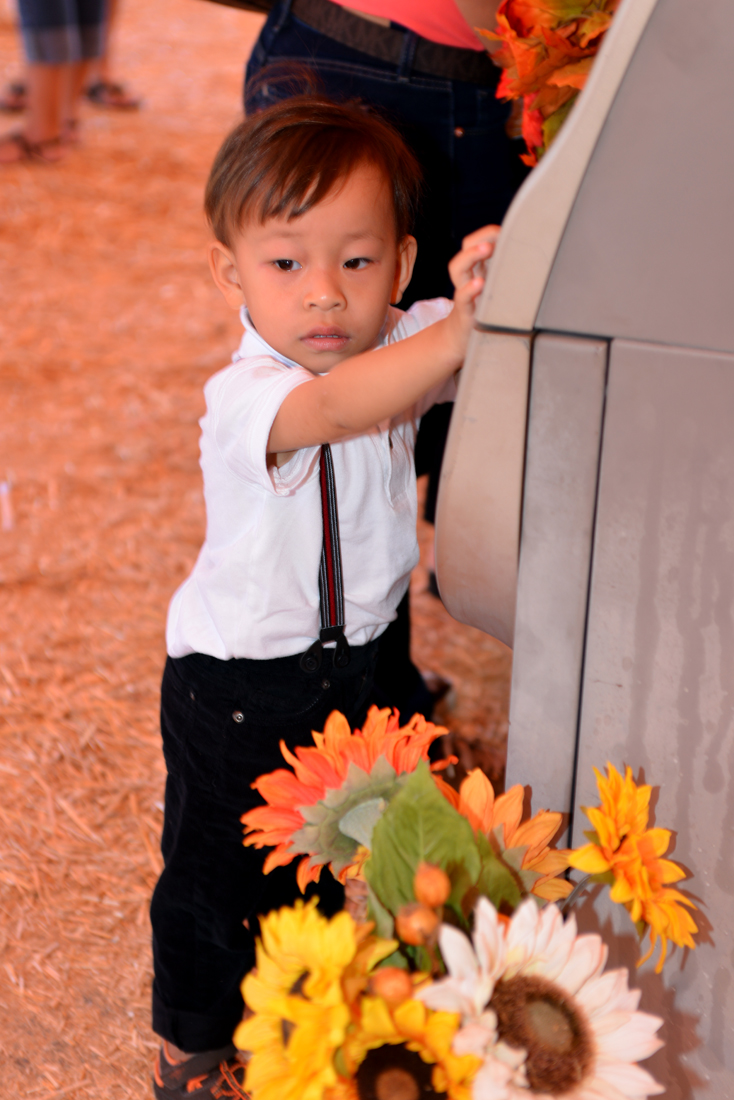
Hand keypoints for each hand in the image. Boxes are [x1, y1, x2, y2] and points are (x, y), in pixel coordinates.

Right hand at [446, 224, 499, 347]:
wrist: (460, 338)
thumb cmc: (484, 312)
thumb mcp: (496, 289)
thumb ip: (508, 275)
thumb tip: (538, 261)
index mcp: (477, 269)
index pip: (476, 241)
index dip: (488, 233)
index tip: (505, 231)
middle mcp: (468, 277)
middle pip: (466, 248)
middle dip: (480, 238)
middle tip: (497, 236)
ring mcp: (464, 293)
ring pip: (458, 269)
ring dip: (471, 255)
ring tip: (487, 249)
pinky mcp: (465, 311)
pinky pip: (462, 298)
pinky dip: (469, 289)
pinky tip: (480, 284)